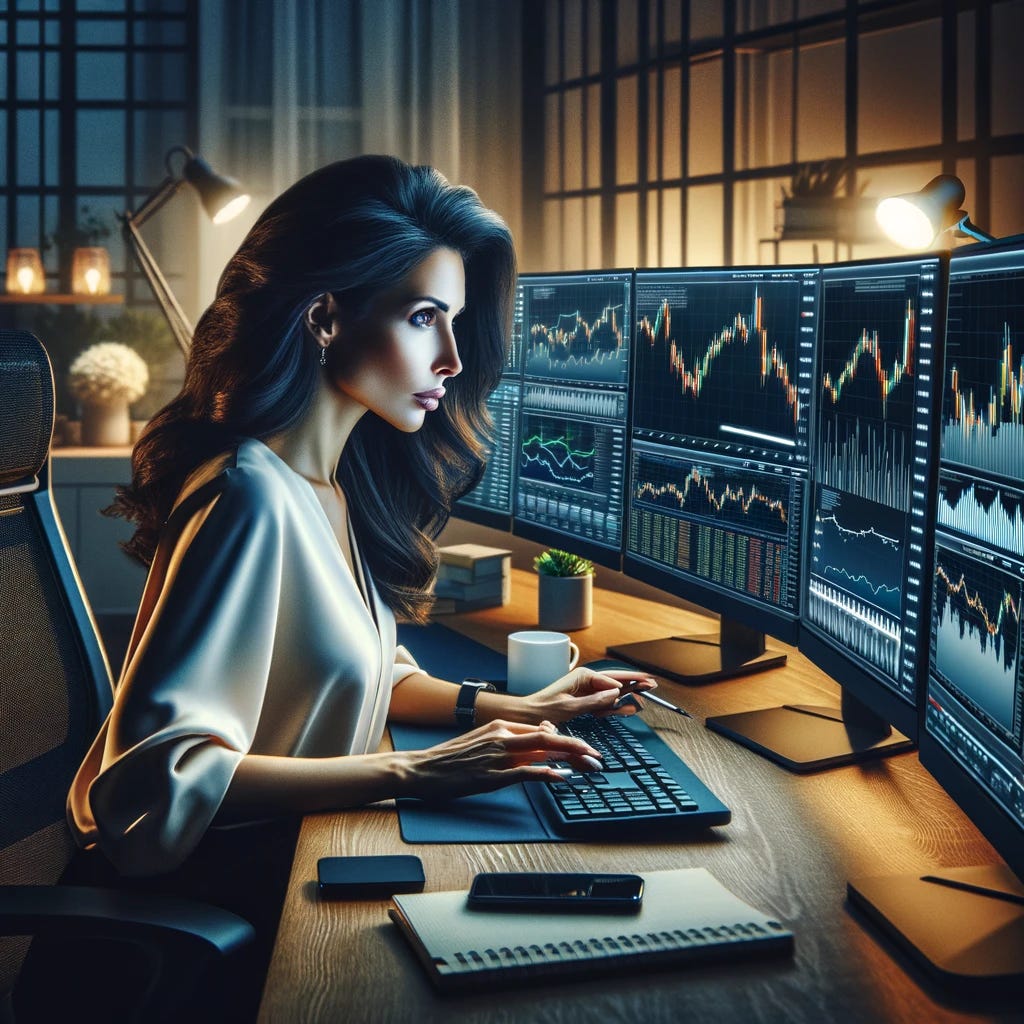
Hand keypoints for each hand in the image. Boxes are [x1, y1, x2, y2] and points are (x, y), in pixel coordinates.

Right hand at [399, 719, 603, 799]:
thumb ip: (506, 742)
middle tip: (596, 754)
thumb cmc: (450, 758)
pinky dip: (547, 774)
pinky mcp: (492, 776)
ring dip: (570, 757)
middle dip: (576, 745)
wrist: (423, 768)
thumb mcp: (480, 742)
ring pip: (543, 751)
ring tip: (589, 763)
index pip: (540, 729)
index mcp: (499, 726)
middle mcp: (502, 736)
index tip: (581, 747)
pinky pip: (526, 772)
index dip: (564, 739)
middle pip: (549, 736)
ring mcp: (498, 756)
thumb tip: (531, 746)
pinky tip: (561, 777)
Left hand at [517, 668, 657, 723]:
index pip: (614, 679)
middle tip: (653, 683)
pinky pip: (604, 700)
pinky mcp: (584, 699)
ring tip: (646, 692)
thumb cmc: (545, 709)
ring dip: (628, 693)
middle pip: (616, 680)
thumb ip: (595, 701)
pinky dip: (615, 705)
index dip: (633, 681)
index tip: (647, 683)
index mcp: (584, 677)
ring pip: (613, 691)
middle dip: (635, 682)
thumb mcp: (571, 707)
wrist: (530, 715)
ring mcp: (586, 689)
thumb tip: (616, 693)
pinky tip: (627, 706)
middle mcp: (587, 680)